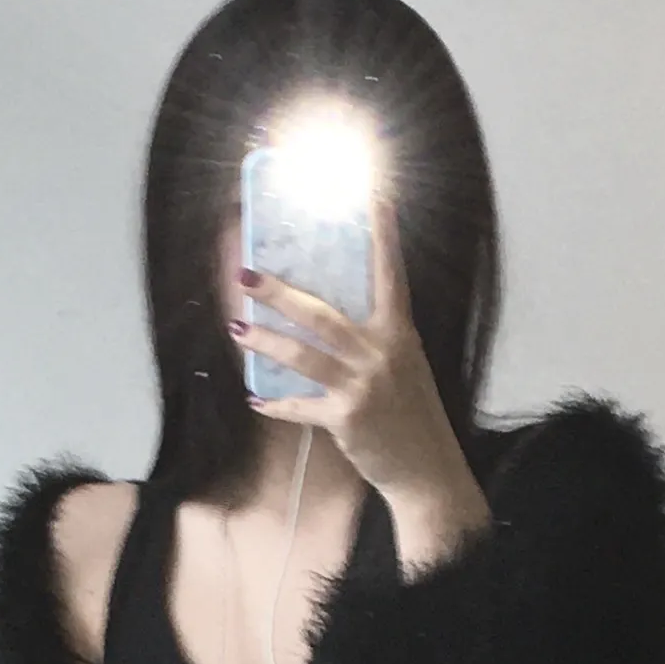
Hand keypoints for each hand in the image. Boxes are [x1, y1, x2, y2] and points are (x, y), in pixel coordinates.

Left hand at [228, 193, 468, 501]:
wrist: (427, 469)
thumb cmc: (412, 415)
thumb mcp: (405, 366)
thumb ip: (373, 341)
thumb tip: (328, 319)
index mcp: (399, 333)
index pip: (390, 274)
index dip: (382, 234)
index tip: (374, 194)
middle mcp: (382, 352)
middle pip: (322, 314)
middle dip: (280, 293)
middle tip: (247, 276)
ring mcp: (364, 385)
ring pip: (303, 355)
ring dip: (265, 342)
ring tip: (238, 328)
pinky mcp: (347, 418)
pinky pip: (301, 407)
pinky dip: (277, 405)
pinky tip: (257, 399)